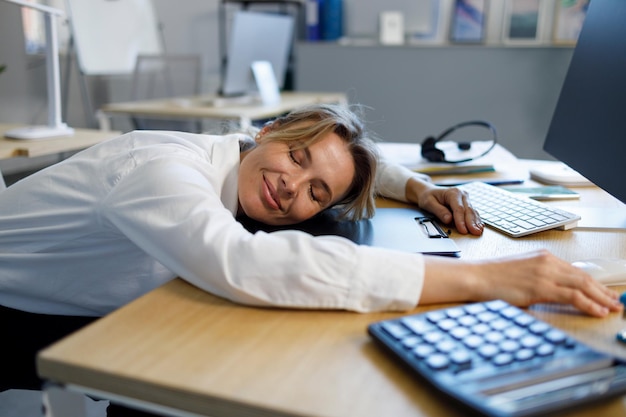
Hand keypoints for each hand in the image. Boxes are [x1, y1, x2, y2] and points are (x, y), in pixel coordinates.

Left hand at [405, 178, 483, 234]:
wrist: (429, 191)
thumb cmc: (428, 196)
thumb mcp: (429, 203)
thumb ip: (439, 211)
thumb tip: (449, 219)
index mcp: (453, 193)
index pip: (459, 209)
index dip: (461, 220)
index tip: (463, 230)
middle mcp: (462, 195)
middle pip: (468, 210)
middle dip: (472, 223)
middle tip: (475, 233)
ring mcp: (465, 199)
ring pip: (472, 212)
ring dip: (476, 222)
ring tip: (478, 231)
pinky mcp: (467, 204)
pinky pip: (473, 213)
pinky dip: (476, 220)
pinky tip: (479, 226)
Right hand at [421, 249, 622, 317]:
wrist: (476, 276)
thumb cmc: (492, 278)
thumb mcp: (520, 273)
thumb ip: (539, 279)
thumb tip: (553, 293)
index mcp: (542, 257)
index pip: (575, 271)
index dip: (593, 284)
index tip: (603, 293)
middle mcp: (546, 262)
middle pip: (583, 277)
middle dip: (602, 291)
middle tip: (615, 302)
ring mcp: (544, 273)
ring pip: (583, 285)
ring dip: (601, 298)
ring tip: (612, 308)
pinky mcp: (540, 286)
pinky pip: (572, 295)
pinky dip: (589, 304)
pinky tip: (597, 310)